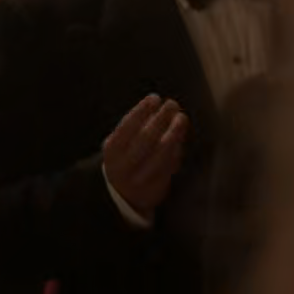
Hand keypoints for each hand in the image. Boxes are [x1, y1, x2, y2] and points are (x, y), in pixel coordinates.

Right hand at [102, 95, 187, 218]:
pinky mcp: (156, 188)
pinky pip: (170, 165)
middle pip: (146, 138)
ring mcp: (140, 178)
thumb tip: (155, 103)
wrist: (119, 196)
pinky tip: (180, 137)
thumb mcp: (117, 144)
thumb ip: (131, 127)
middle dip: (160, 118)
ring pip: (161, 153)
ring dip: (174, 133)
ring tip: (181, 117)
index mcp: (112, 152)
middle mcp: (124, 166)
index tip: (154, 97)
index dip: (141, 110)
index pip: (127, 127)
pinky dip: (177, 149)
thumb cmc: (122, 159)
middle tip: (172, 103)